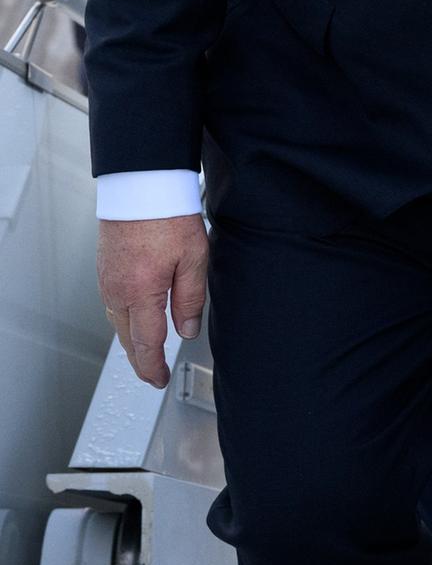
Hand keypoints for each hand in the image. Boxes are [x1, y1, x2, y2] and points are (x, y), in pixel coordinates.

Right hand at [98, 216, 208, 386]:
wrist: (141, 186)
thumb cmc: (167, 215)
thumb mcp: (194, 258)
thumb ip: (190, 299)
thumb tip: (187, 330)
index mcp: (140, 292)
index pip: (146, 343)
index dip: (153, 366)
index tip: (159, 379)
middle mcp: (117, 291)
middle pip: (127, 338)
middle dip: (140, 360)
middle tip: (152, 374)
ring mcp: (107, 280)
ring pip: (117, 323)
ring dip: (131, 341)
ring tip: (145, 353)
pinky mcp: (105, 270)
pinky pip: (112, 305)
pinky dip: (123, 320)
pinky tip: (133, 320)